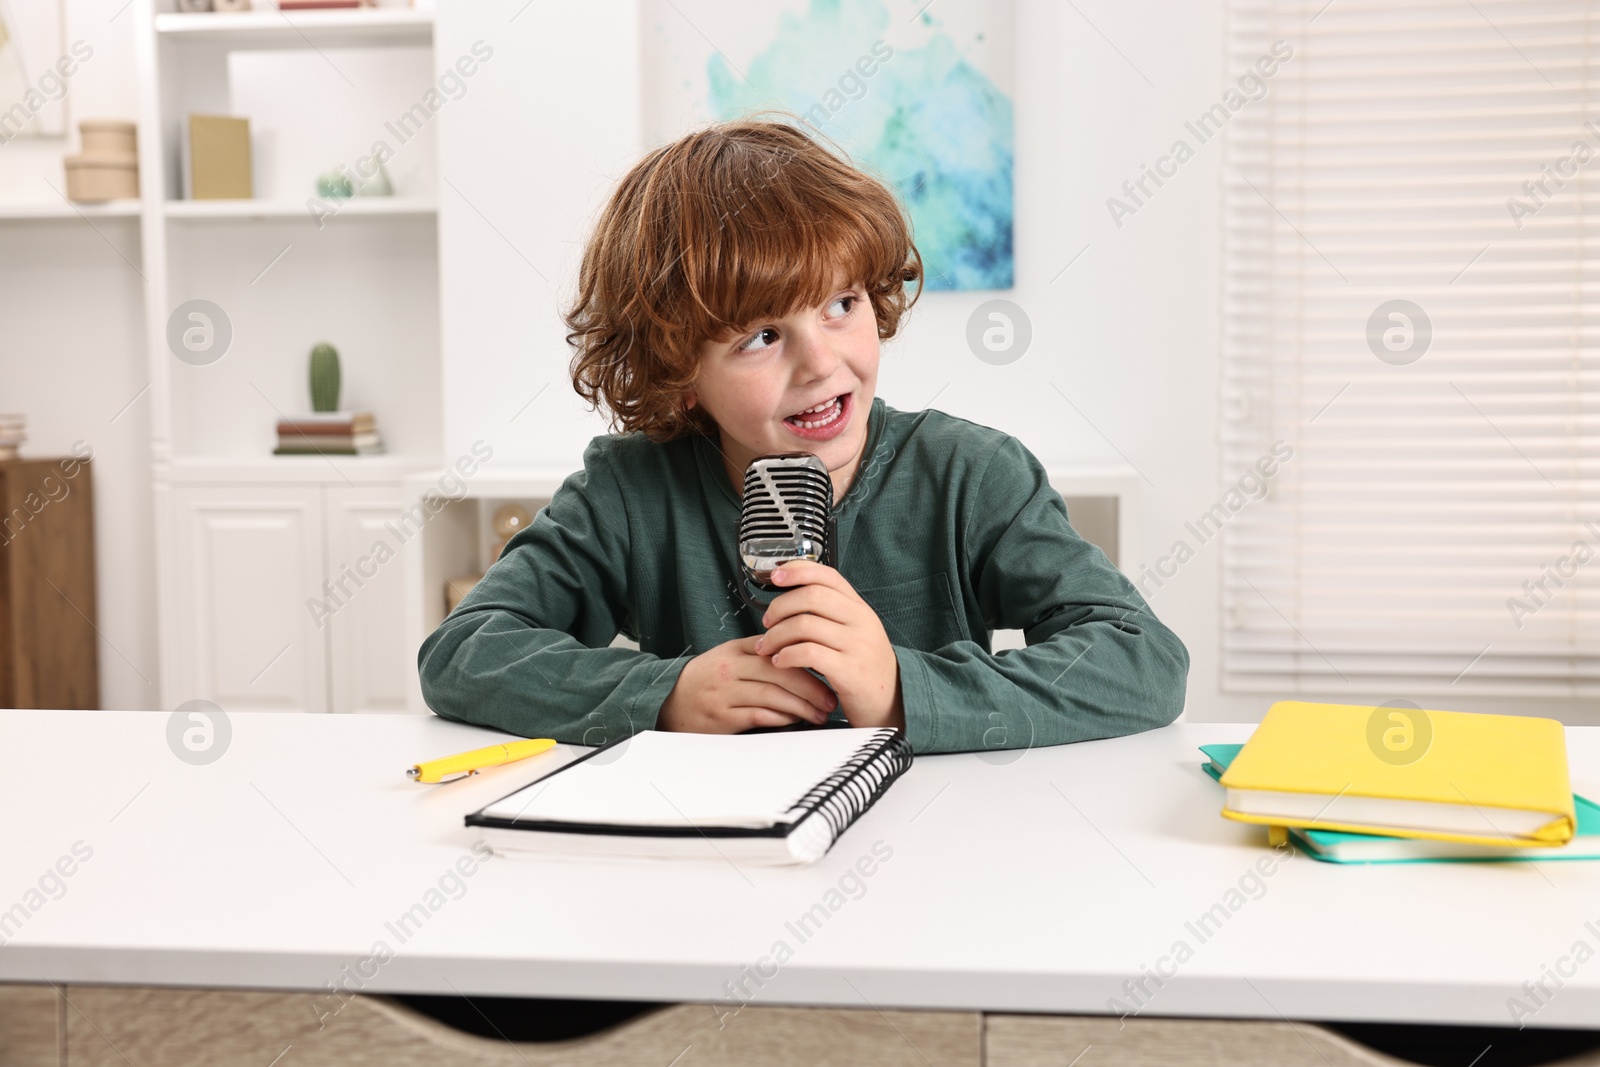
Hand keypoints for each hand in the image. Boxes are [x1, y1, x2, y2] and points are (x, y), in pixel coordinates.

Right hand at [657, 635, 838, 733]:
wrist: (670, 704)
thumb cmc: (708, 681)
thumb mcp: (731, 658)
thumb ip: (762, 656)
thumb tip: (805, 658)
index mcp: (736, 649)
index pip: (779, 648)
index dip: (808, 659)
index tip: (828, 671)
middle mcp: (730, 668)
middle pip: (780, 672)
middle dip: (812, 687)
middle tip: (830, 699)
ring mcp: (725, 693)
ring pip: (773, 696)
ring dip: (802, 707)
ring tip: (819, 714)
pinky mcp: (722, 717)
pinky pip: (759, 715)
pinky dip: (782, 718)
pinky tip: (795, 721)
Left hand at [754, 561, 905, 730]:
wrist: (893, 702)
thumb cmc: (866, 668)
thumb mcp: (856, 633)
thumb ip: (831, 614)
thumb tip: (792, 596)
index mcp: (859, 608)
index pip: (827, 576)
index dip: (798, 570)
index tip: (774, 576)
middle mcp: (860, 621)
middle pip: (811, 596)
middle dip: (779, 607)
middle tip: (767, 622)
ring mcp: (857, 645)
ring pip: (804, 624)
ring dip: (776, 635)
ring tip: (768, 647)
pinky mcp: (849, 670)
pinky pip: (808, 653)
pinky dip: (786, 655)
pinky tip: (780, 662)